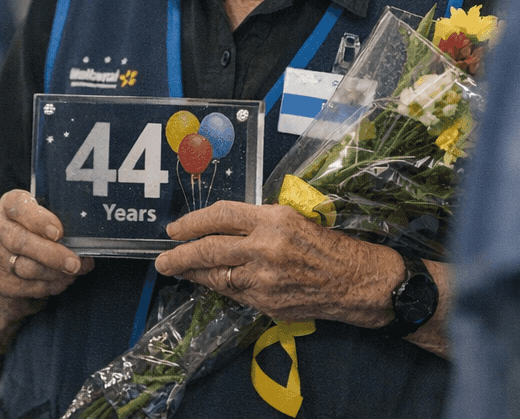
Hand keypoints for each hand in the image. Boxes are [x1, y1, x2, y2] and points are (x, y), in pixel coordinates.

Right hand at [0, 191, 94, 352]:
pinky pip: (22, 287)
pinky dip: (45, 287)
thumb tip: (85, 242)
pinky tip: (60, 283)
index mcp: (10, 204)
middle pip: (20, 241)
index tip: (58, 232)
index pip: (19, 206)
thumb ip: (61, 222)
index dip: (38, 219)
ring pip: (23, 267)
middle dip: (52, 254)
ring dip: (53, 273)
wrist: (10, 258)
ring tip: (73, 273)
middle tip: (74, 263)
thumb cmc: (38, 231)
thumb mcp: (47, 217)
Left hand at [154, 201, 403, 326]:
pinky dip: (219, 287)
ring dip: (195, 274)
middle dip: (180, 255)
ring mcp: (265, 279)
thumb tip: (220, 228)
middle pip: (210, 248)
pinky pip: (234, 294)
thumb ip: (258, 222)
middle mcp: (266, 247)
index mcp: (273, 219)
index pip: (220, 215)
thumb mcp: (293, 219)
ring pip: (217, 275)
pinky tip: (211, 282)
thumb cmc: (328, 245)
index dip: (192, 222)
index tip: (175, 229)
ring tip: (180, 270)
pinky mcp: (267, 303)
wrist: (357, 282)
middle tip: (162, 260)